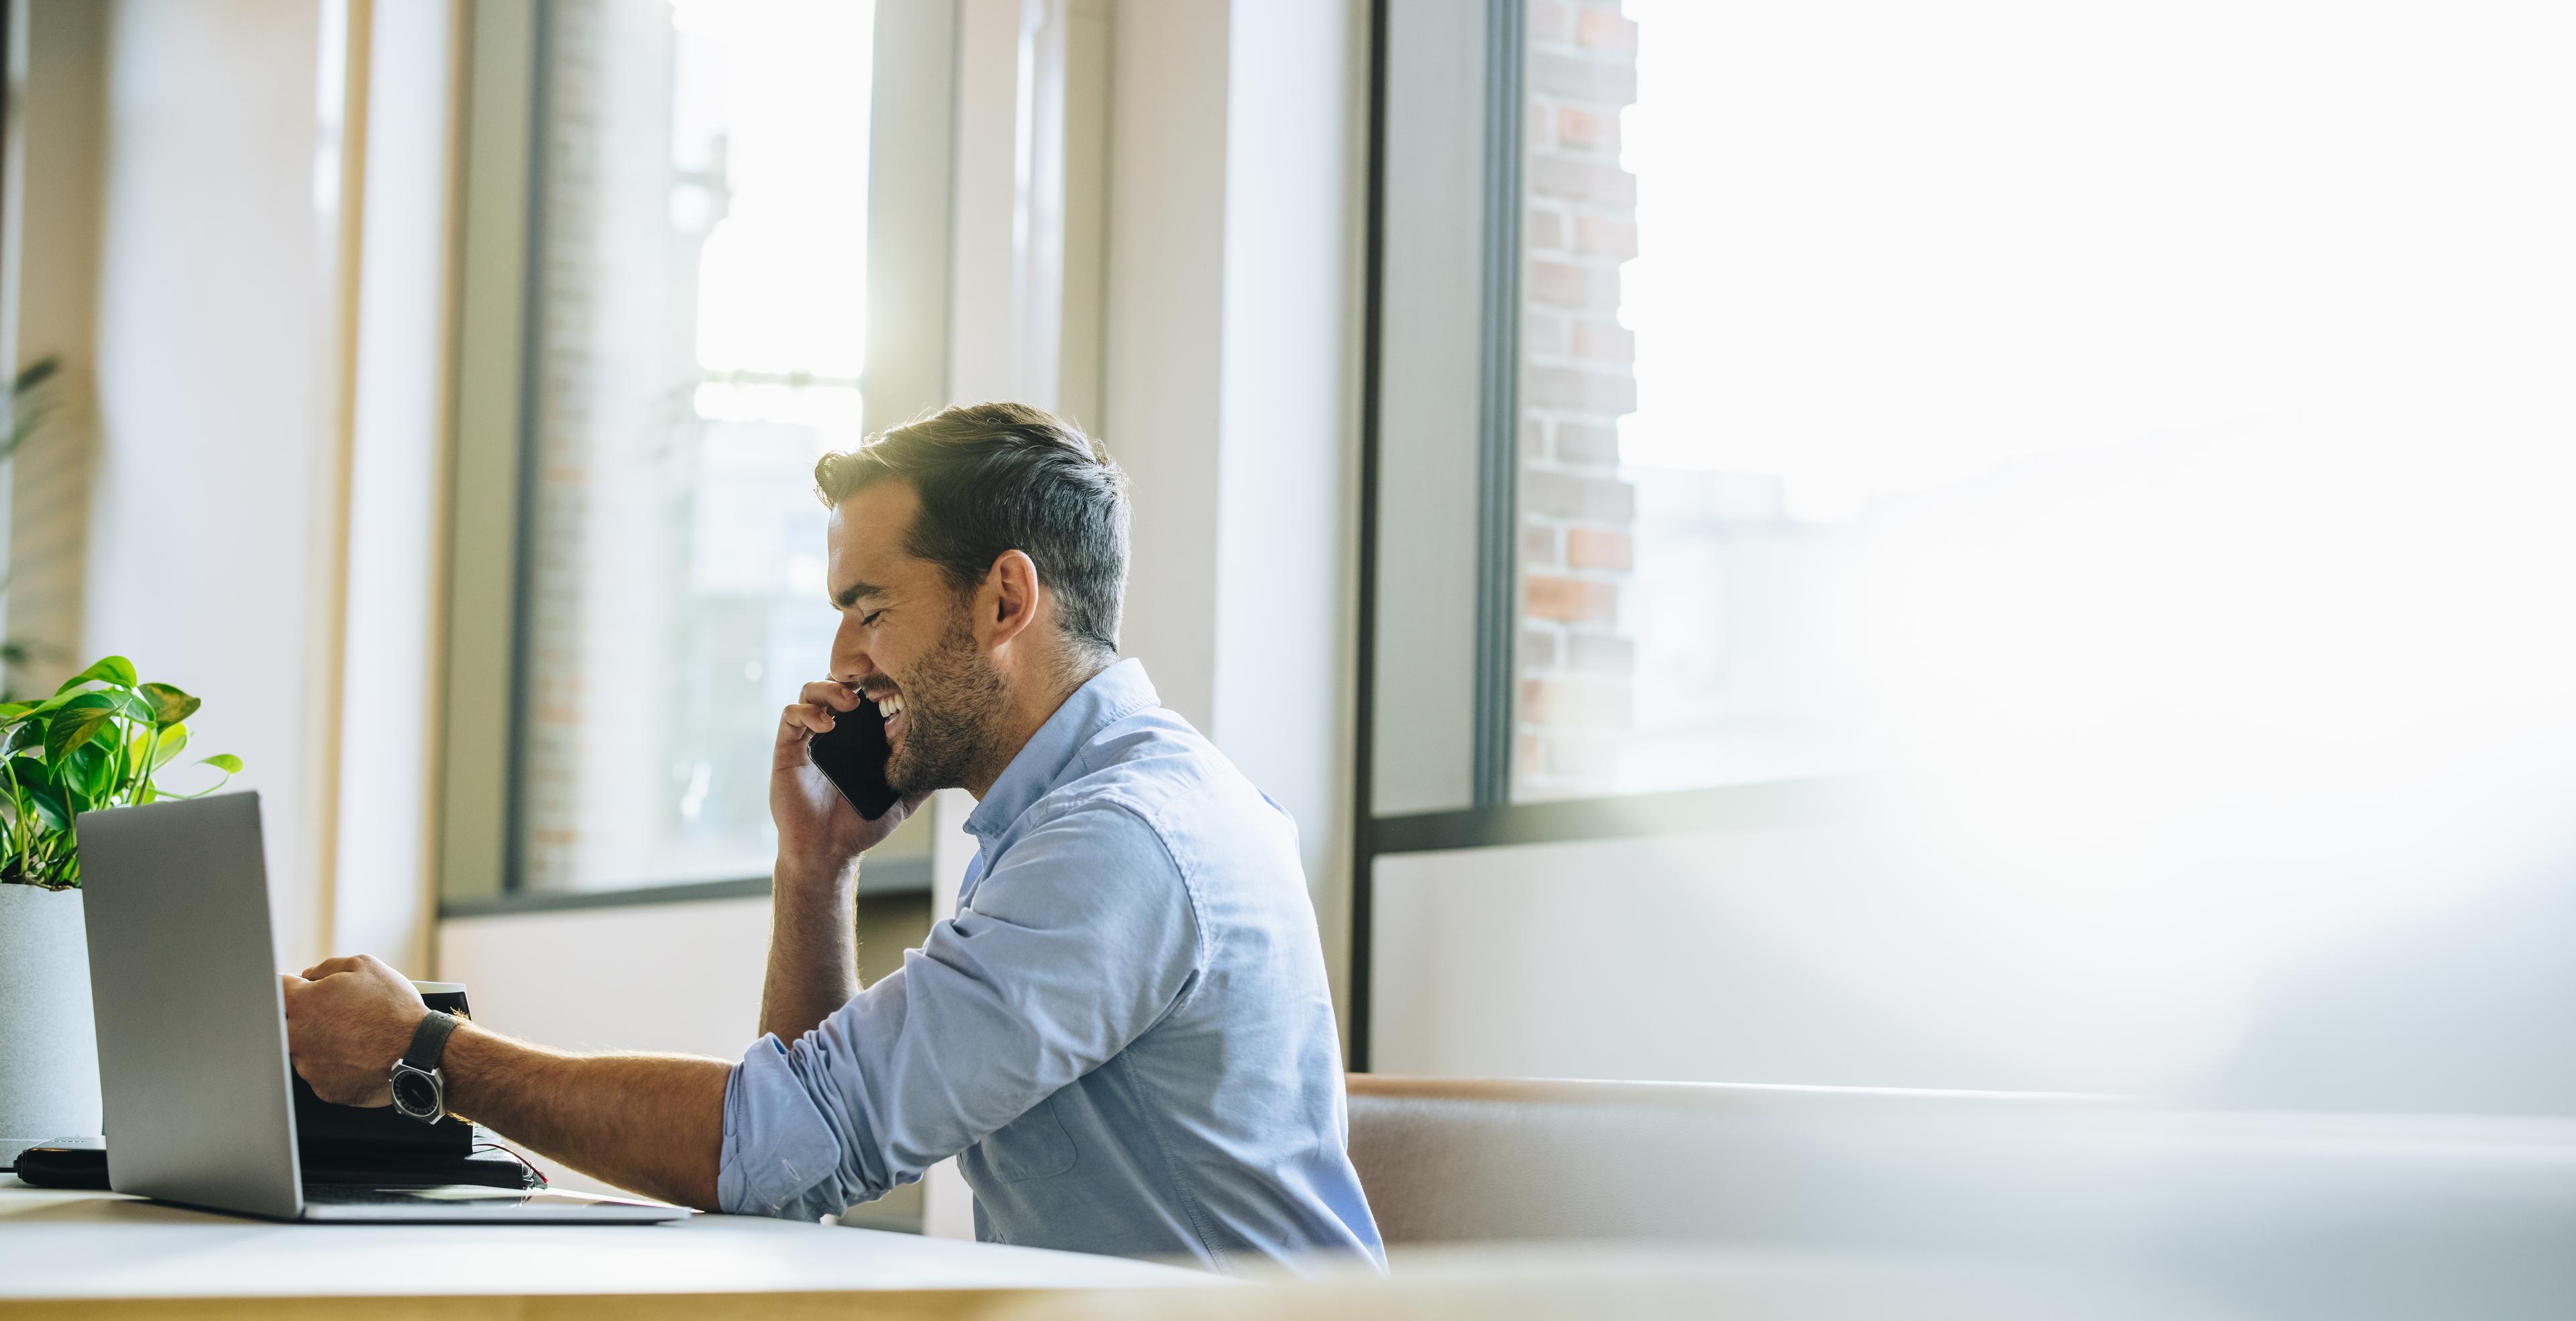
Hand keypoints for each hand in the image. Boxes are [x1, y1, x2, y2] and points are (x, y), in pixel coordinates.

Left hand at [281, 954, 428, 1106]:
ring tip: (357, 1037)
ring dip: (323, 1042)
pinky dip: (337, 1065)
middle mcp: (297, 1038)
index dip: (296, 985)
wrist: (420, 1053)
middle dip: (309, 1016)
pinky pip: (323, 1073)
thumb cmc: (394, 1009)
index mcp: (302, 1004)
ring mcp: (309, 1067)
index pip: (279, 989)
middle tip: (341, 1014)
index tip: (307, 988)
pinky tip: (360, 1056)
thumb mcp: (365, 967)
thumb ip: (326, 968)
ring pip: (306, 1050)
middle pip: (289, 1023)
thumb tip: (309, 976)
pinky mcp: (324, 1090)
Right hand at [770, 679, 926, 878]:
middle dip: (853, 677)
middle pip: (838, 683)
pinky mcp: (788, 748)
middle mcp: (835, 731)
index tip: (896, 684)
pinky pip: (791, 716)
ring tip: (849, 703)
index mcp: (859, 736)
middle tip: (870, 688)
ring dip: (829, 689)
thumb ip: (922, 780)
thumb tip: (952, 761)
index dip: (877, 682)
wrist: (826, 851)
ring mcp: (810, 737)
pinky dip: (807, 712)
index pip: (866, 694)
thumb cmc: (860, 826)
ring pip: (812, 691)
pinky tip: (826, 725)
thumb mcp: (901, 801)